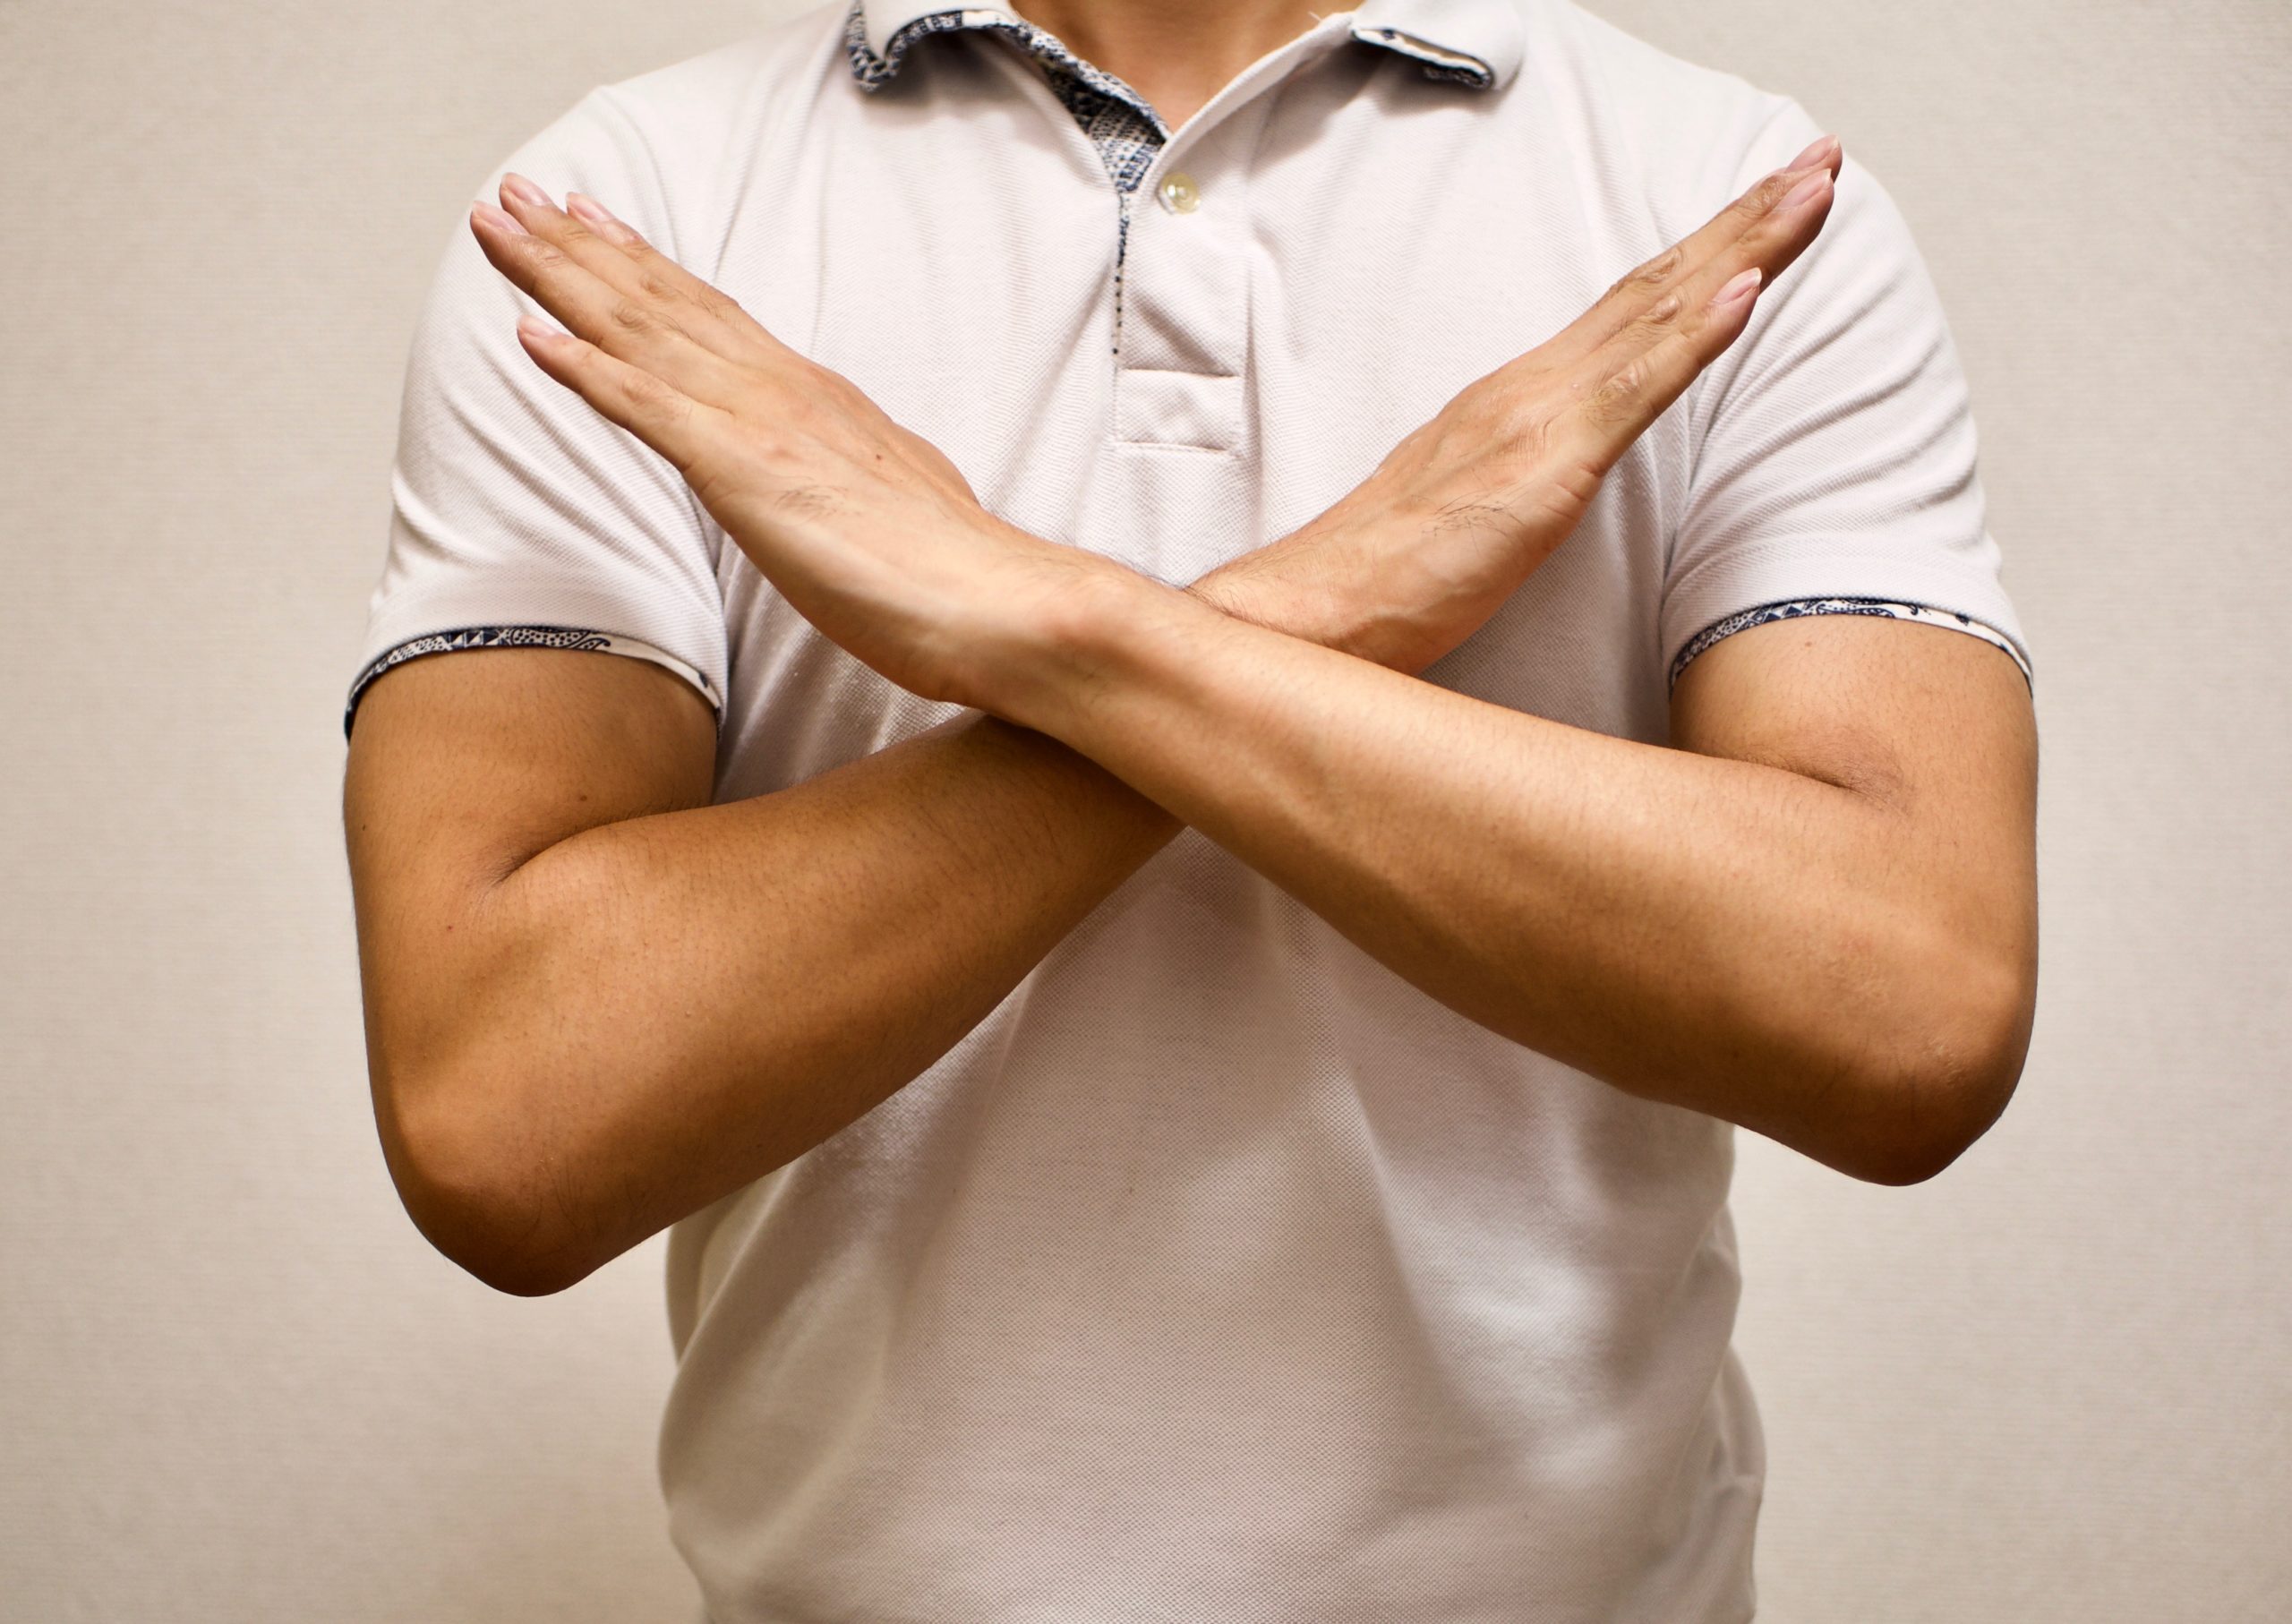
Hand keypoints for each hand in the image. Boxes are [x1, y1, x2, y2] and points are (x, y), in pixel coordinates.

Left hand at [467, 178, 1129, 711]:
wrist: (997, 603)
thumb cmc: (952, 577)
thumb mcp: (892, 501)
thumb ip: (848, 476)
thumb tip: (833, 481)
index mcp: (816, 400)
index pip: (714, 317)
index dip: (646, 267)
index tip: (593, 225)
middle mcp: (783, 393)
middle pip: (664, 303)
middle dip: (580, 247)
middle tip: (515, 194)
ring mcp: (763, 426)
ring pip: (643, 332)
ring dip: (561, 277)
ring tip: (498, 228)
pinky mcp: (748, 473)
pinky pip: (650, 409)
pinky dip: (588, 370)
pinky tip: (533, 337)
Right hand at [1195, 135, 1845, 675]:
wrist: (1315, 612)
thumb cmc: (1385, 578)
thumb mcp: (1474, 511)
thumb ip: (1522, 475)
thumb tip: (1562, 469)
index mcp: (1520, 398)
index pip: (1633, 309)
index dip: (1708, 253)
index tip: (1774, 205)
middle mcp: (1532, 388)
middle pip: (1656, 288)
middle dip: (1746, 221)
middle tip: (1819, 159)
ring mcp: (1538, 420)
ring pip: (1658, 318)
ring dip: (1744, 248)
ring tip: (1810, 190)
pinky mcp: (1543, 469)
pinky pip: (1632, 393)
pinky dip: (1693, 338)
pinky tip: (1746, 290)